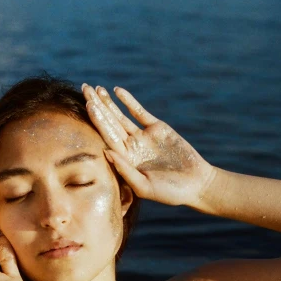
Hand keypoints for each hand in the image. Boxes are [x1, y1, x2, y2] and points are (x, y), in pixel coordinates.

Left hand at [82, 83, 215, 207]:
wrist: (196, 184)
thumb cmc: (170, 192)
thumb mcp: (145, 186)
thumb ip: (125, 170)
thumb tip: (105, 153)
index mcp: (125, 162)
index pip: (107, 138)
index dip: (97, 121)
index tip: (88, 106)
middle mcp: (130, 148)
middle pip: (109, 124)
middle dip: (97, 107)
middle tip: (84, 89)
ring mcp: (142, 138)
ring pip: (121, 117)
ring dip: (108, 103)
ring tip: (95, 88)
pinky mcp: (156, 129)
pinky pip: (139, 112)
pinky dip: (129, 102)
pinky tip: (117, 91)